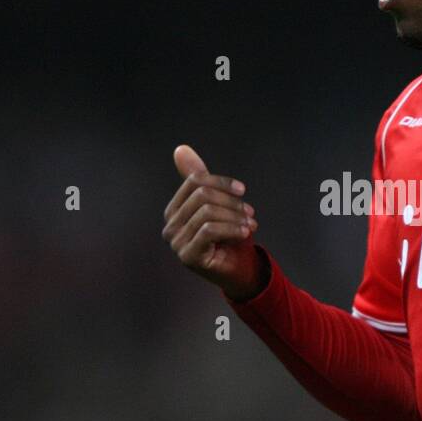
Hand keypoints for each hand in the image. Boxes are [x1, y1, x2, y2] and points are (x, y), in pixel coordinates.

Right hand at [163, 144, 264, 299]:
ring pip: (207, 212)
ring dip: (235, 216)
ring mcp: (177, 242)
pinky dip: (232, 228)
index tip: (242, 190)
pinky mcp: (187, 256)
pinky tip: (245, 232)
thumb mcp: (218, 203)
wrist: (241, 271)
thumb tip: (180, 149)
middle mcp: (170, 225)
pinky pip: (209, 230)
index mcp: (175, 210)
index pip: (195, 182)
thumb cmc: (230, 237)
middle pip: (202, 196)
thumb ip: (201, 179)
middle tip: (250, 212)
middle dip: (231, 202)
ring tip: (251, 224)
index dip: (221, 182)